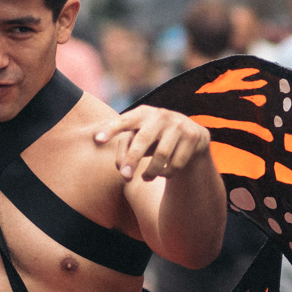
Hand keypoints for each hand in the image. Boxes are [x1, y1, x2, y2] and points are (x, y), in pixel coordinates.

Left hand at [94, 106, 210, 181]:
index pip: (124, 121)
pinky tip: (164, 173)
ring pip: (162, 155)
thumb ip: (125, 149)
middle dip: (133, 159)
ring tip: (145, 178)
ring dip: (151, 171)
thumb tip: (121, 168)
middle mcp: (160, 115)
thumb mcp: (139, 139)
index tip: (97, 140)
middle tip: (125, 177)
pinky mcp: (193, 136)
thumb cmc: (155, 139)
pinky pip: (177, 162)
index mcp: (142, 113)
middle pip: (143, 139)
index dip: (111, 129)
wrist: (191, 137)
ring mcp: (179, 124)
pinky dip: (167, 173)